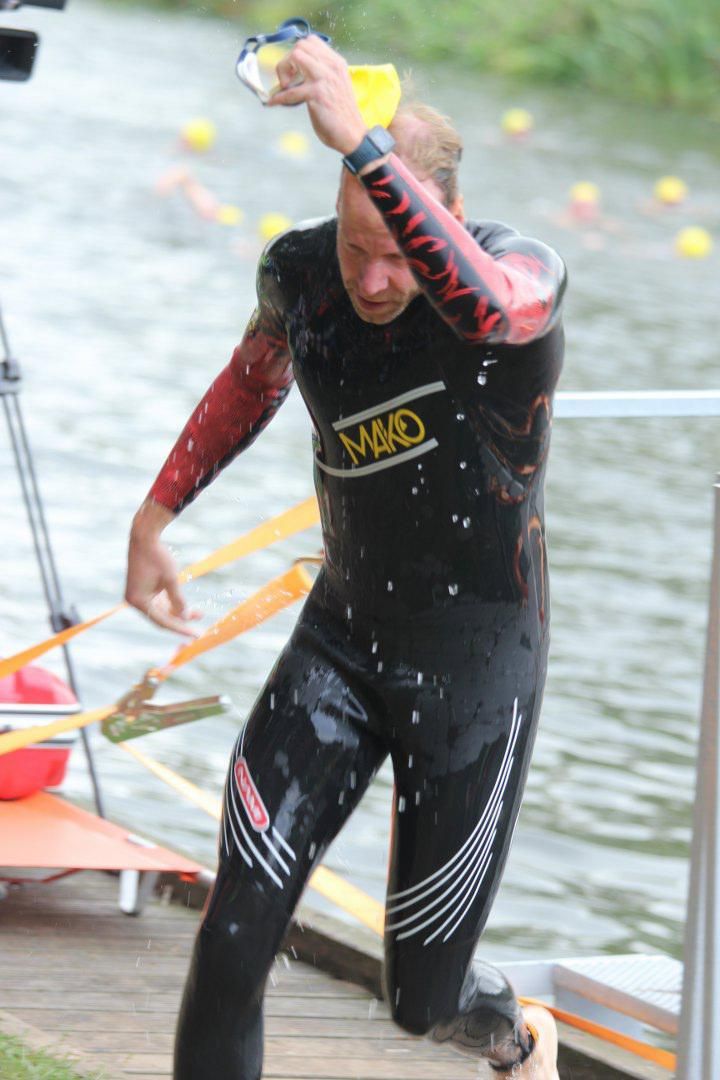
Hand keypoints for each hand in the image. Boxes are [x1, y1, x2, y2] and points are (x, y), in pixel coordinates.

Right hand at [125, 500, 201, 636]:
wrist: (145, 536)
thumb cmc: (157, 556)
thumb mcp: (171, 579)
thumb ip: (178, 601)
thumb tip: (185, 618)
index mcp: (138, 601)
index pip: (162, 621)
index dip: (181, 629)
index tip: (196, 635)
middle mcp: (135, 601)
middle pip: (162, 618)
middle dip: (181, 622)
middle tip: (199, 630)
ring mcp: (139, 595)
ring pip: (162, 610)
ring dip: (179, 612)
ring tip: (199, 614)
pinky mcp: (143, 589)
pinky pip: (160, 602)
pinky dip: (173, 604)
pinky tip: (188, 607)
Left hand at [267, 36, 366, 155]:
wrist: (353, 135)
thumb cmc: (341, 116)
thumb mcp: (335, 87)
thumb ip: (321, 75)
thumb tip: (297, 72)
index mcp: (336, 63)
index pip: (311, 42)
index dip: (297, 54)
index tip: (294, 72)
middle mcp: (332, 66)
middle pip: (301, 46)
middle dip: (287, 61)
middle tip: (287, 81)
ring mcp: (324, 78)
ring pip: (296, 56)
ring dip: (283, 71)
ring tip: (284, 87)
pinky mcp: (317, 94)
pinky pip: (290, 91)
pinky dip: (278, 97)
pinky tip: (273, 102)